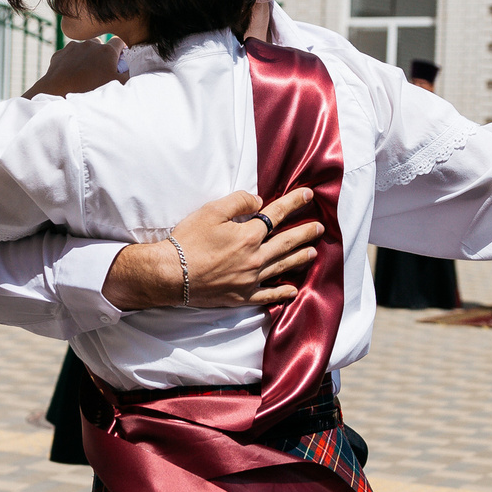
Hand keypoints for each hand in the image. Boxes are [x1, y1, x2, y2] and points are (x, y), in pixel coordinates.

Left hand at [26, 37, 124, 99]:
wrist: (58, 94)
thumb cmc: (90, 91)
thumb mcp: (116, 86)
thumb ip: (128, 74)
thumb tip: (130, 68)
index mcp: (107, 51)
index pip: (119, 42)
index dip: (121, 51)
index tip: (119, 60)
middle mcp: (90, 45)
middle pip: (101, 45)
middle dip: (102, 55)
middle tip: (101, 71)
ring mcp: (73, 47)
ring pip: (84, 49)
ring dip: (86, 58)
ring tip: (84, 75)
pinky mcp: (60, 54)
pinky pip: (69, 55)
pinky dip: (72, 62)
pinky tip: (71, 76)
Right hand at [101, 187, 324, 310]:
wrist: (171, 274)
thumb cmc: (188, 240)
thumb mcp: (211, 211)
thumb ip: (238, 202)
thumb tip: (259, 202)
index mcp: (249, 235)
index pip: (277, 215)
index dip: (294, 203)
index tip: (308, 196)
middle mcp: (255, 258)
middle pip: (286, 242)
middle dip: (305, 233)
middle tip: (320, 228)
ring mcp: (250, 279)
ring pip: (282, 267)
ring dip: (299, 258)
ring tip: (313, 252)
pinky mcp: (241, 296)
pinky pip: (268, 295)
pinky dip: (282, 292)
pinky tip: (293, 290)